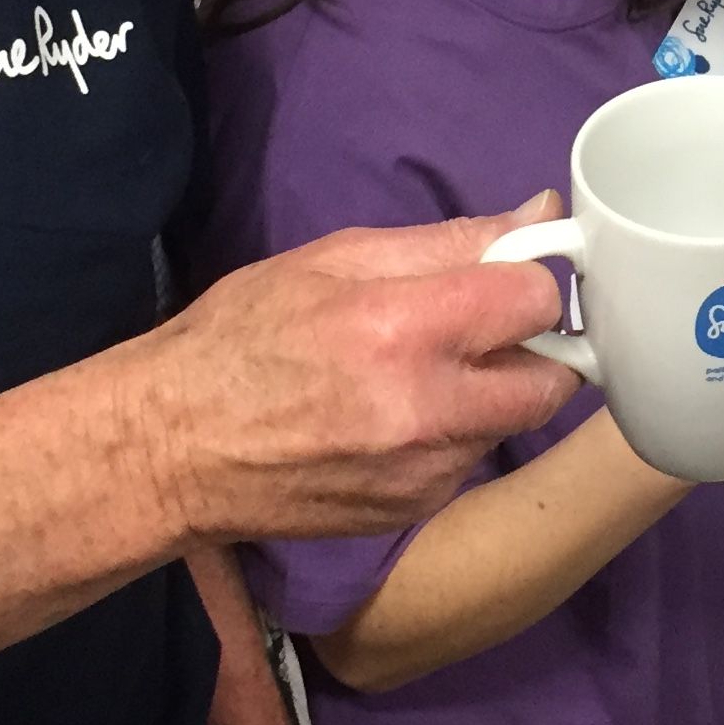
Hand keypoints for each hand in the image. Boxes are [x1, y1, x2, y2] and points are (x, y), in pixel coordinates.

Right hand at [139, 200, 581, 545]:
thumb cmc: (241, 338)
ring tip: (417, 377)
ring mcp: (423, 473)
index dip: (529, 283)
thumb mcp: (333, 259)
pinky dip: (451, 437)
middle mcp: (426, 410)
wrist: (171, 448)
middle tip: (483, 333)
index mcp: (403, 329)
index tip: (504, 282)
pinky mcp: (413, 511)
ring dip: (489, 395)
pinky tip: (392, 421)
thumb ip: (446, 242)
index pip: (537, 300)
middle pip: (552, 380)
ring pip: (509, 423)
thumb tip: (538, 212)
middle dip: (532, 349)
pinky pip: (467, 462)